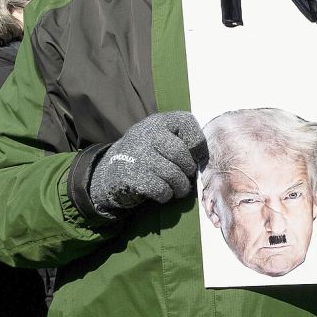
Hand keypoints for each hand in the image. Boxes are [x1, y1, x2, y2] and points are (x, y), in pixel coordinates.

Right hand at [89, 111, 207, 218]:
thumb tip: (203, 160)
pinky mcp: (130, 175)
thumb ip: (183, 141)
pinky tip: (164, 193)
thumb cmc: (149, 155)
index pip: (187, 122)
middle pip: (181, 154)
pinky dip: (166, 195)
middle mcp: (146, 133)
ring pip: (173, 174)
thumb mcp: (163, 139)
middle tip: (186, 176)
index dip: (198, 143)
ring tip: (180, 189)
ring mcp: (137, 154)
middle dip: (189, 170)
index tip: (196, 156)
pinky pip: (161, 189)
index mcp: (159, 121)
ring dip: (181, 187)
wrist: (113, 171)